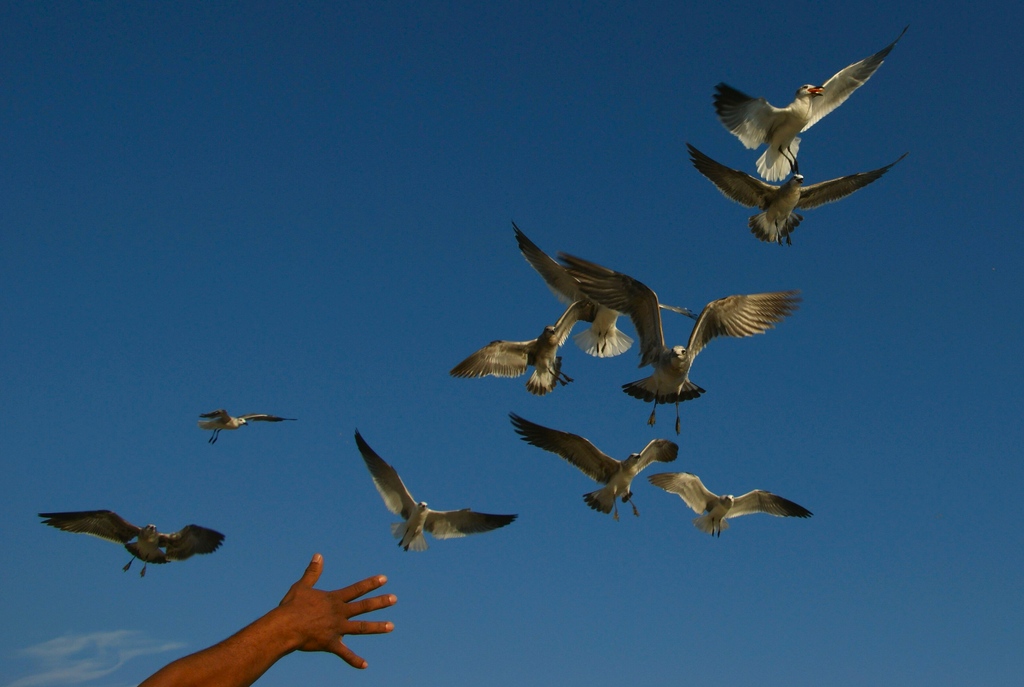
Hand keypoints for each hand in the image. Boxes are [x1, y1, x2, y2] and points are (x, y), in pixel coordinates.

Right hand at [275, 553, 395, 668]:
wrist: (285, 627)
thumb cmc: (292, 606)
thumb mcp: (302, 586)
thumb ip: (313, 572)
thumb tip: (318, 556)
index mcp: (334, 599)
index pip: (356, 589)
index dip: (370, 583)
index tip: (384, 579)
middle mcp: (339, 613)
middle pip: (363, 607)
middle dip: (380, 602)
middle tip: (394, 599)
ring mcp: (337, 629)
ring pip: (361, 628)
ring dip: (377, 627)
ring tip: (391, 626)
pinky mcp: (331, 644)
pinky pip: (345, 653)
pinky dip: (354, 660)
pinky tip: (365, 665)